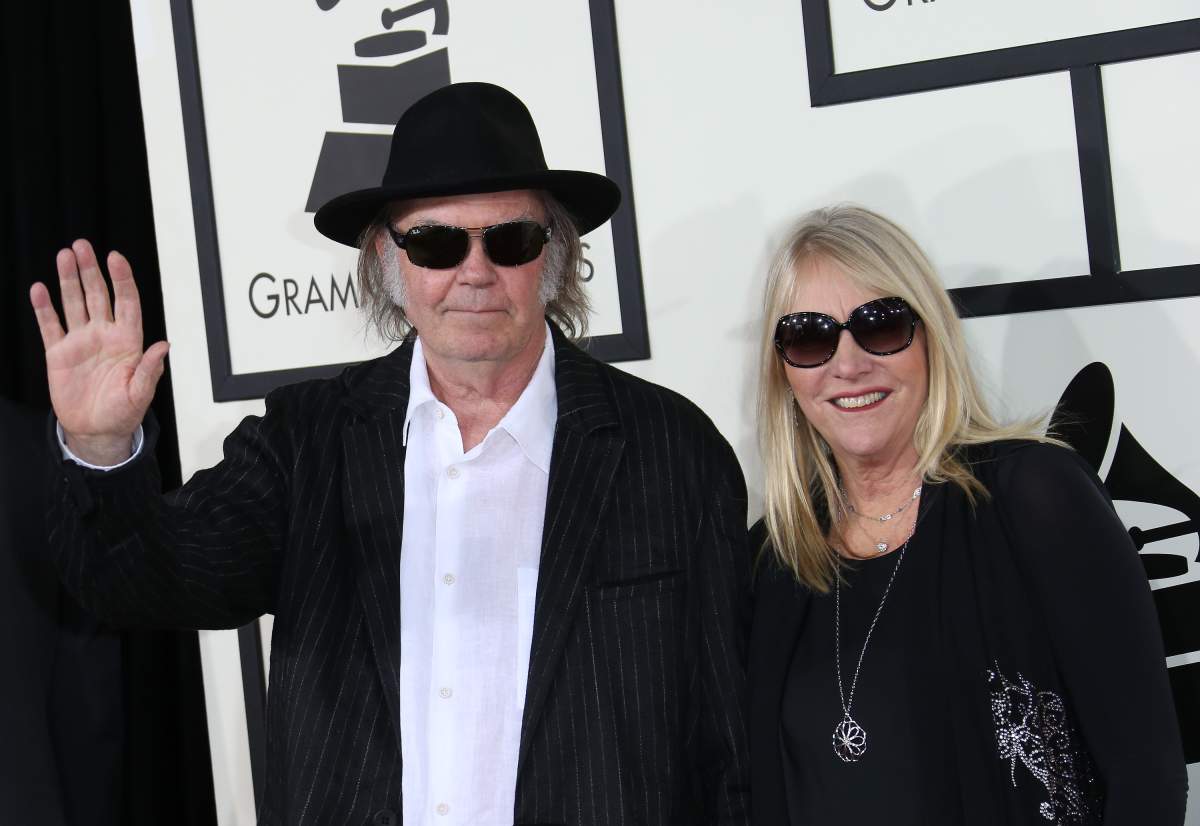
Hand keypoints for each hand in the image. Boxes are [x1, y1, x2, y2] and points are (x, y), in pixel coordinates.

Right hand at [29, 239, 168, 465]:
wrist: (96, 430)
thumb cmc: (123, 412)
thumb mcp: (141, 394)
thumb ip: (150, 369)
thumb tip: (164, 346)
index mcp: (128, 341)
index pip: (127, 302)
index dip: (122, 279)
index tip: (115, 257)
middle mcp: (104, 335)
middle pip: (98, 294)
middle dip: (91, 270)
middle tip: (82, 246)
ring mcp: (81, 341)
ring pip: (74, 303)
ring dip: (69, 280)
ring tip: (64, 256)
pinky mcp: (59, 353)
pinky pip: (50, 325)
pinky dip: (44, 308)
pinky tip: (39, 290)